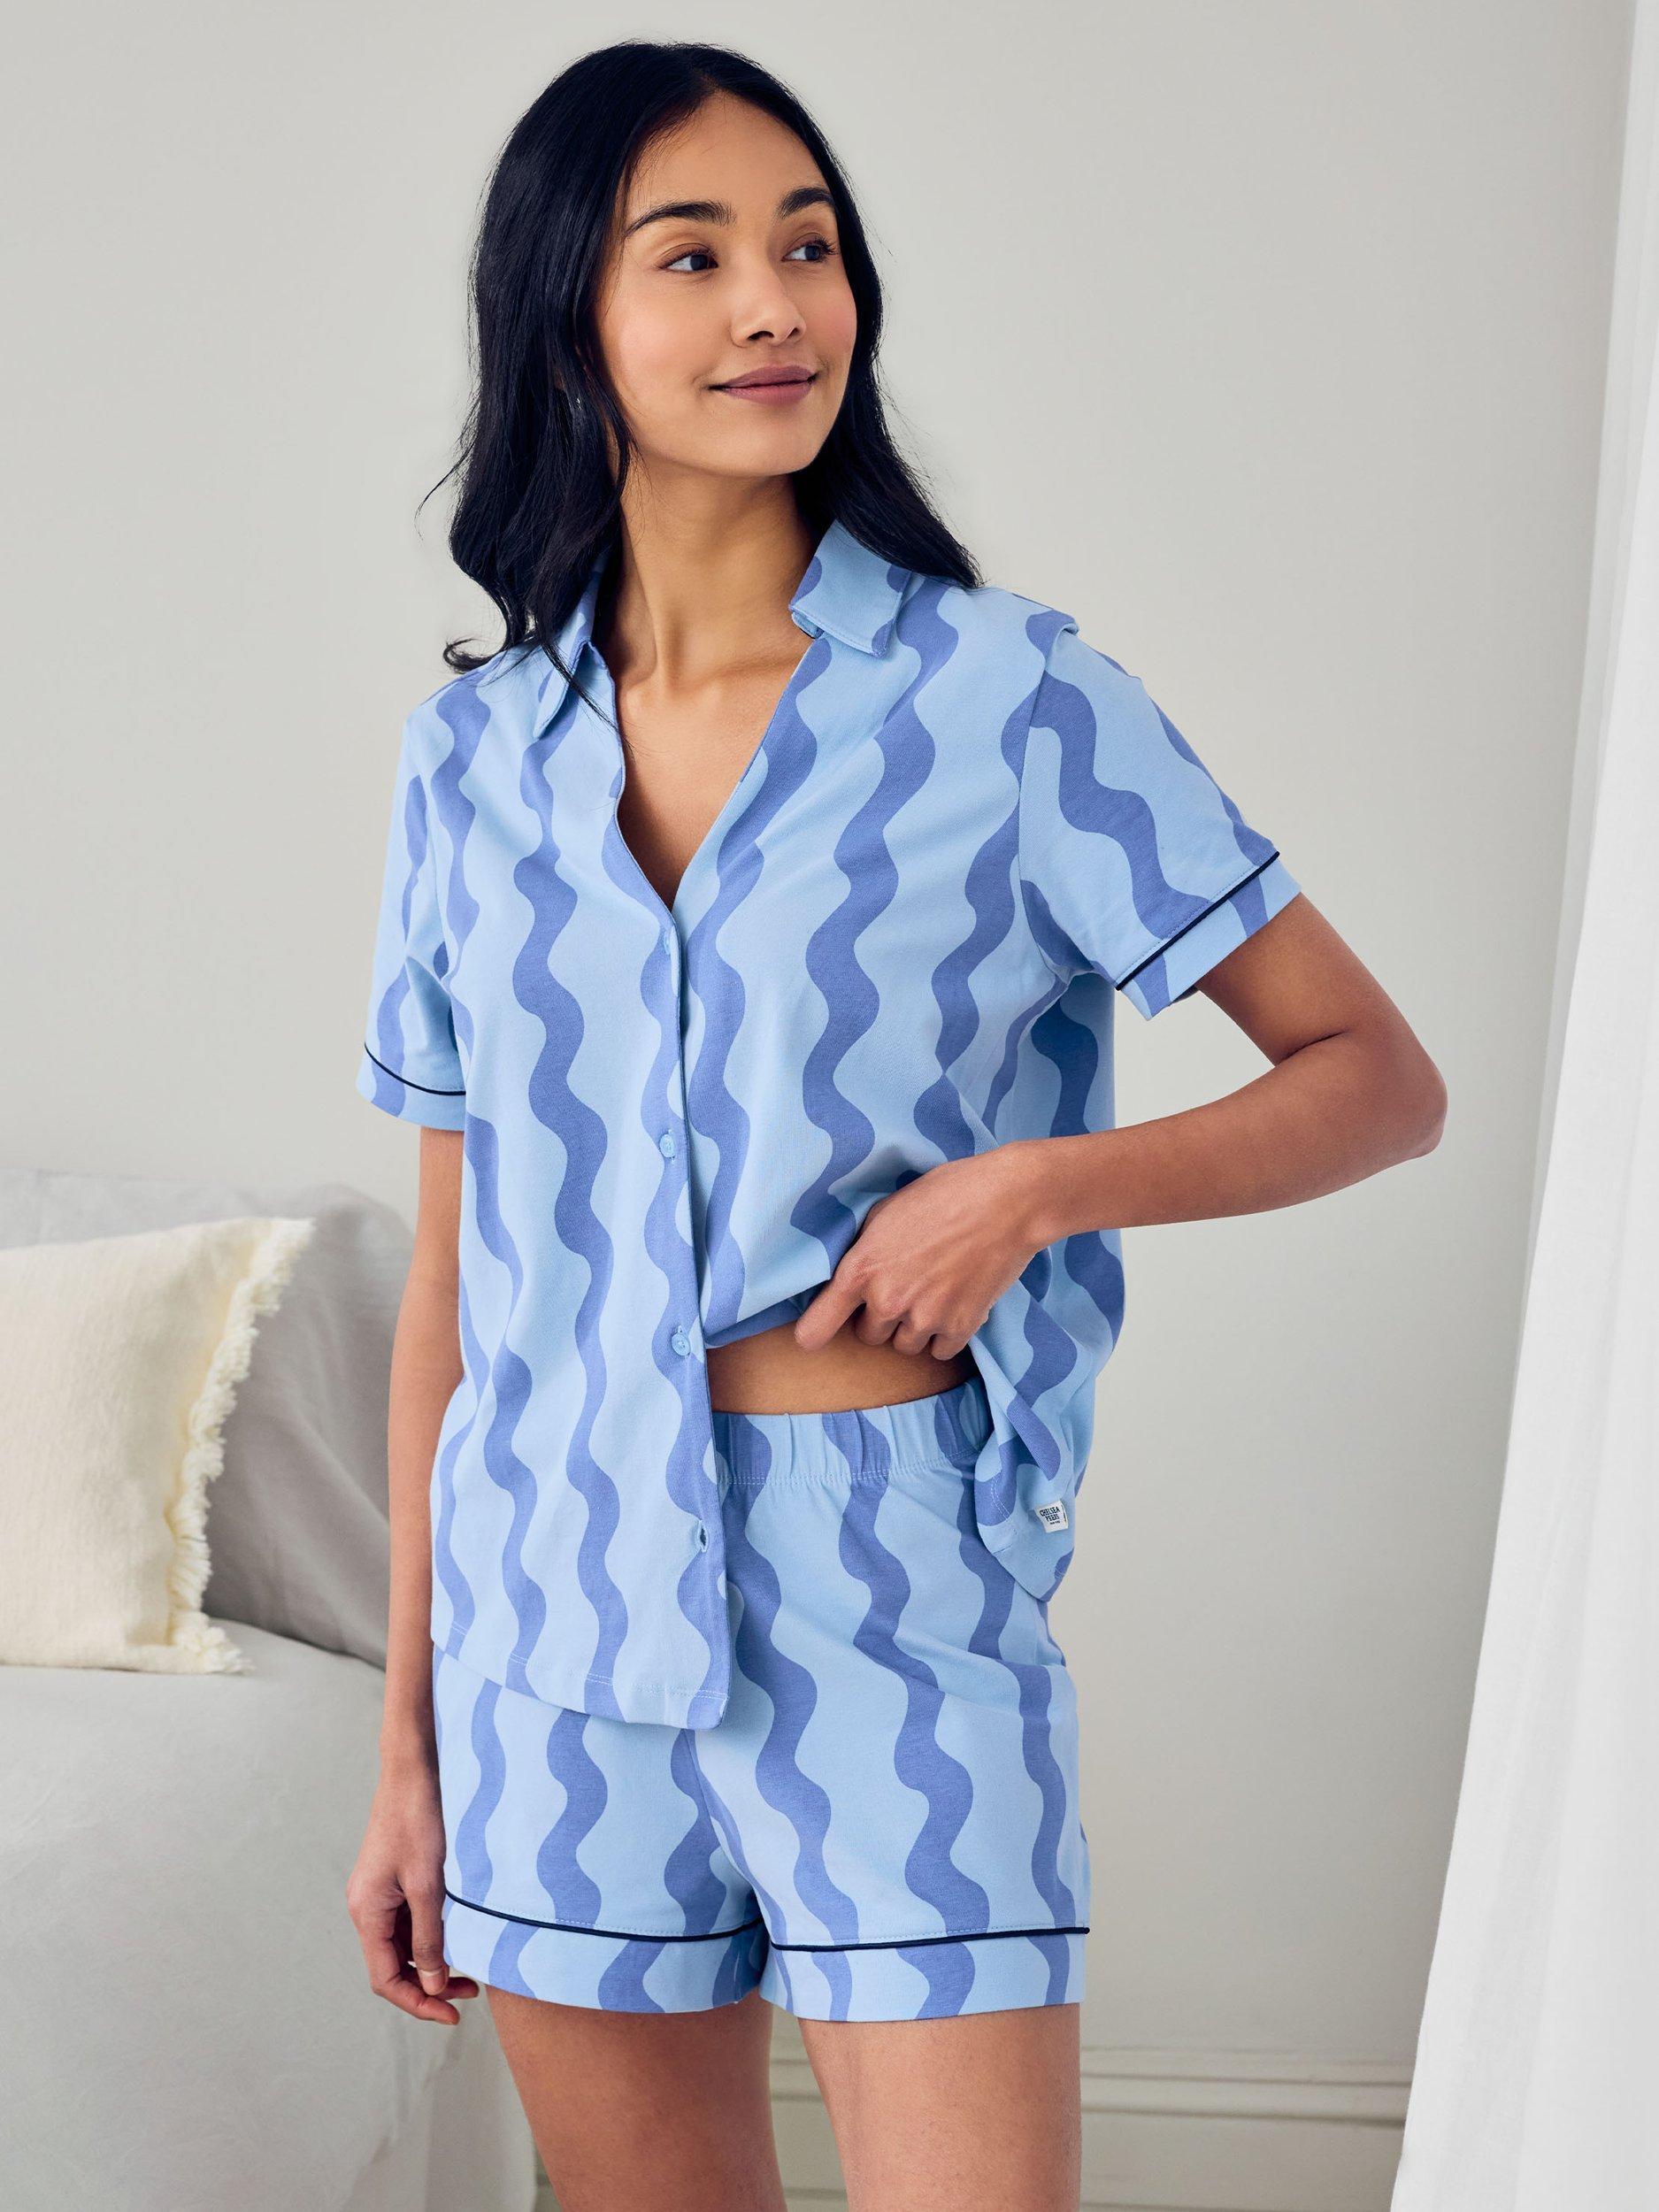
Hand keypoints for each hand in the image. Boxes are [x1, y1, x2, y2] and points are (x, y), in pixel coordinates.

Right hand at [346, 1757, 480, 2025]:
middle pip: (393, 1965)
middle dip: (428, 1985)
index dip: (417, 2002)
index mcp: (366, 1911)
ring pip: (402, 1945)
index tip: (452, 2015)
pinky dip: (431, 1936)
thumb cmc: (419, 1819)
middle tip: (468, 1993)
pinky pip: (408, 1922)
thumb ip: (430, 1937)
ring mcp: (379, 1893)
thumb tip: (432, 1985)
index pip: (385, 1978)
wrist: (414, 1768)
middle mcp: (366, 1907)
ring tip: (469, 1969)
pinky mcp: (393, 1880)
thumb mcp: (429, 1884)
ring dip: (432, 1961)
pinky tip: (458, 1936)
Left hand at [793, 1142, 1054, 1360]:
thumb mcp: (886, 1210)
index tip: (813, 1336)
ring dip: (914, 1327)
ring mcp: (926, 1318)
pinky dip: (946, 1334)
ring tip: (934, 1291)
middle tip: (904, 1287)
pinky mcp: (961, 1327)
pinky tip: (956, 1303)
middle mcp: (888, 1300)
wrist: (1008, 1200)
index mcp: (861, 1269)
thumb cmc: (946, 1193)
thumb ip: (863, 1247)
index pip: (817, 1327)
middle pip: (869, 1336)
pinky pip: (940, 1351)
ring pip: (905, 1346)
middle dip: (881, 1317)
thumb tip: (849, 1270)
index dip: (814, 1333)